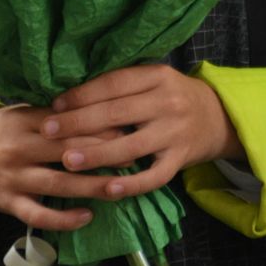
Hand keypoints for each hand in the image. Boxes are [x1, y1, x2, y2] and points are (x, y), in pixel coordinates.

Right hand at [0, 105, 124, 229]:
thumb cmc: (2, 130)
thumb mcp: (23, 112)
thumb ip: (55, 114)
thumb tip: (102, 108)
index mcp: (24, 122)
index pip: (67, 123)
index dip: (98, 126)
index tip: (126, 129)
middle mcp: (18, 150)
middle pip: (66, 151)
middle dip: (102, 154)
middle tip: (132, 156)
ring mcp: (13, 179)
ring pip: (57, 184)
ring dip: (91, 186)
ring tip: (118, 187)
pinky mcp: (8, 203)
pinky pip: (38, 215)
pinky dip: (62, 219)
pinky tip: (86, 216)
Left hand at [39, 66, 241, 201]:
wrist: (218, 117)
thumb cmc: (173, 97)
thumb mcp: (155, 80)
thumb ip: (122, 85)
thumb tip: (71, 94)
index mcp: (158, 76)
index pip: (115, 83)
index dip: (82, 94)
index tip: (54, 104)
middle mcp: (168, 102)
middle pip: (117, 113)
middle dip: (78, 123)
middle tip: (48, 131)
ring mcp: (175, 132)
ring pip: (131, 146)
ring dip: (97, 155)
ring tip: (67, 161)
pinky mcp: (181, 158)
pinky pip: (154, 175)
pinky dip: (132, 184)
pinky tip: (109, 188)